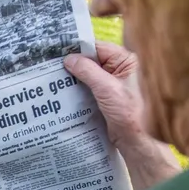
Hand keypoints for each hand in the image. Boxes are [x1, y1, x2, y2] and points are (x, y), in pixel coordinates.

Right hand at [64, 42, 181, 189]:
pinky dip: (77, 90)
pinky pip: (88, 88)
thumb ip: (88, 71)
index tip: (59, 50)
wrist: (136, 141)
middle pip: (91, 61)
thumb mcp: (107, 88)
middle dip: (74, 64)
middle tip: (51, 65)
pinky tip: (62, 91)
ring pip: (88, 75)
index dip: (78, 49)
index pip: (98, 48)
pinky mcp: (105, 98)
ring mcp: (112, 84)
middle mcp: (120, 70)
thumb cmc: (130, 113)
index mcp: (126, 61)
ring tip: (53, 78)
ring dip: (74, 78)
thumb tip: (69, 59)